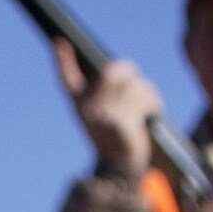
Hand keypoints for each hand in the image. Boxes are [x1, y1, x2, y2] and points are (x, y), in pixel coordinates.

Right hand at [53, 40, 162, 178]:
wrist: (122, 169)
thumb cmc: (118, 140)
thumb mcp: (106, 118)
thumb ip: (108, 95)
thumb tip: (123, 68)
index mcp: (80, 106)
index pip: (67, 79)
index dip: (62, 60)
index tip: (58, 41)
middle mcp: (88, 108)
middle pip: (114, 70)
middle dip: (131, 74)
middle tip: (137, 88)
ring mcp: (103, 114)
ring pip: (135, 84)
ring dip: (147, 94)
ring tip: (146, 111)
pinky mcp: (120, 120)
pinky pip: (144, 98)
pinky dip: (154, 104)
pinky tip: (150, 117)